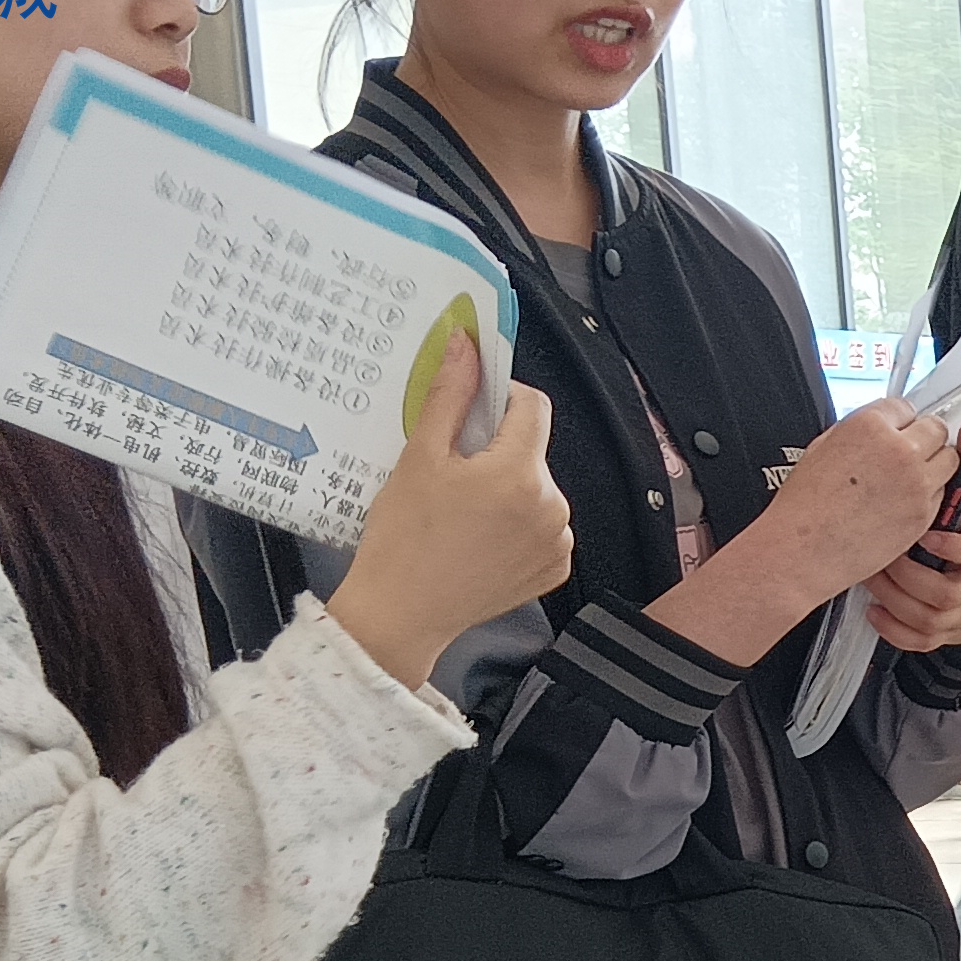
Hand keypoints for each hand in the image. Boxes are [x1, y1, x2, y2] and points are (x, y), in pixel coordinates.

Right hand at [330, 335, 573, 694]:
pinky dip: (517, 524)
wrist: (402, 615)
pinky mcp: (555, 569)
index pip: (533, 406)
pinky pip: (543, 526)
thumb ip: (451, 396)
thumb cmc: (404, 538)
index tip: (473, 410)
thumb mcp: (420, 457)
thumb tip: (467, 345)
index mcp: (521, 474)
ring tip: (462, 511)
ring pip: (538, 488)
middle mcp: (552, 507)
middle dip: (497, 449)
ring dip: (508, 488)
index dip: (502, 398)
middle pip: (533, 450)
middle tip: (452, 470)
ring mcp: (558, 542)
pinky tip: (479, 537)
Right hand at [747, 394, 956, 605]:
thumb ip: (858, 431)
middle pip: (935, 428)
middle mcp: (898, 449)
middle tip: (914, 448)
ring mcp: (916, 482)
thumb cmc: (805, 505)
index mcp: (869, 425)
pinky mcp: (924, 513)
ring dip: (935, 463)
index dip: (900, 420)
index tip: (899, 429)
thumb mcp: (823, 447)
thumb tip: (877, 428)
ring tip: (914, 474)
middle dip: (925, 436)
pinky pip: (942, 493)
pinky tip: (906, 501)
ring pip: (949, 459)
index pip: (905, 407)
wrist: (804, 548)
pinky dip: (931, 494)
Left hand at [866, 477, 960, 655]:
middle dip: (907, 573)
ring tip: (870, 573)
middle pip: (944, 591)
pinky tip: (874, 609)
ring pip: (924, 617)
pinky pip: (915, 639)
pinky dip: (892, 628)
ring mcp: (956, 615)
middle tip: (882, 551)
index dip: (953, 547)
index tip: (926, 535)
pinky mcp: (938, 634)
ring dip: (893, 596)